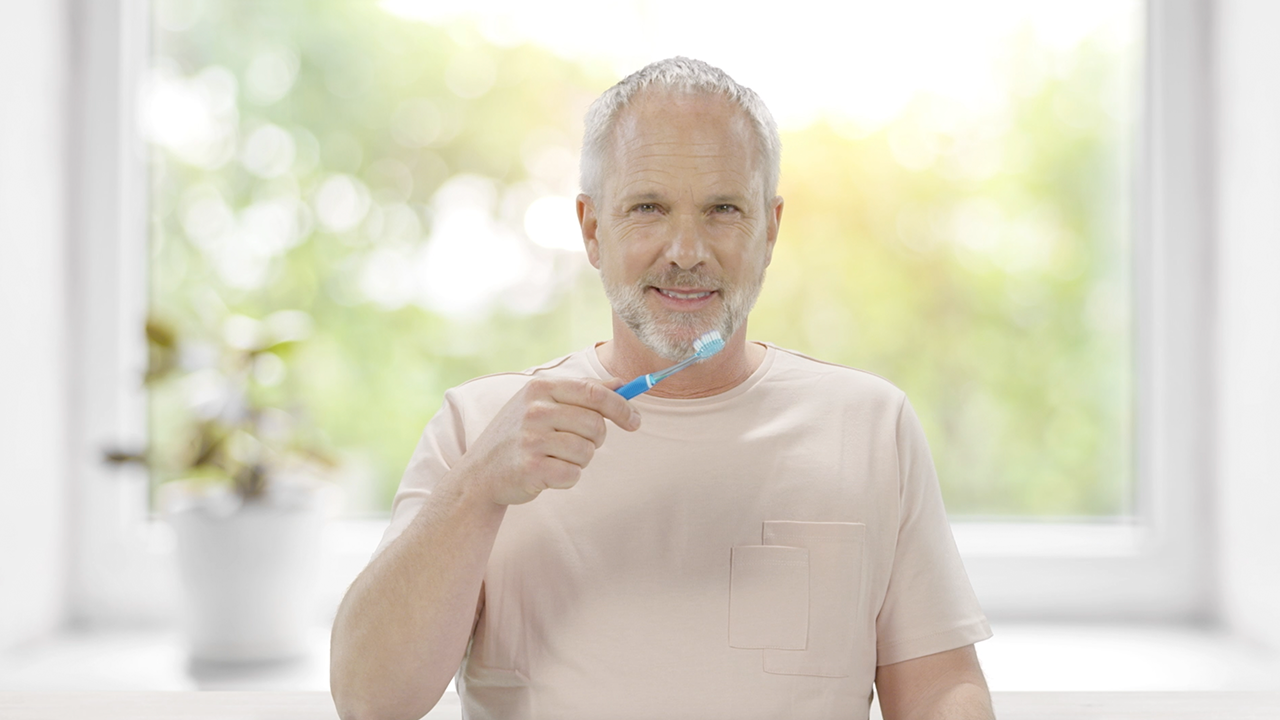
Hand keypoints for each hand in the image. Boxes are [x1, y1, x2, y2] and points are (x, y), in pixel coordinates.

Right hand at [452, 377, 641, 505]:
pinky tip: (547, 473)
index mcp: (539, 387)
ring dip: (580, 460)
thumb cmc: (518, 436)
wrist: (480, 473)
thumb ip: (581, 391)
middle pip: (596, 425)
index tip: (635, 421)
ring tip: (556, 458)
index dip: (621, 407)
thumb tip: (621, 383)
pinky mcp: (531, 468)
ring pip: (587, 452)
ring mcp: (531, 439)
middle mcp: (534, 410)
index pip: (594, 392)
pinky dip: (567, 478)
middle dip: (597, 439)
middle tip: (581, 445)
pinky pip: (574, 474)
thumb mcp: (541, 403)